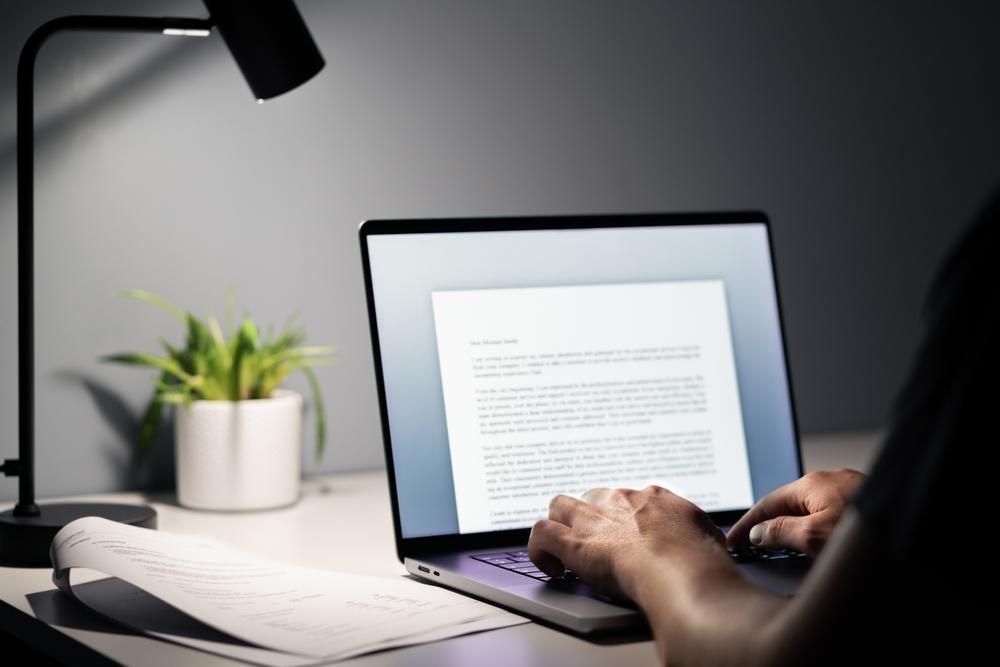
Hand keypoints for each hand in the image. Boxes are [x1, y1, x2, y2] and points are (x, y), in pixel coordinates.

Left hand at [527, 486, 730, 600]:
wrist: (679, 568)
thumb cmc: (698, 558)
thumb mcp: (707, 536)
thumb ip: (697, 533)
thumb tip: (702, 540)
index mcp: (652, 498)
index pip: (630, 500)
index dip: (627, 520)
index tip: (631, 538)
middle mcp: (619, 501)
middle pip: (593, 497)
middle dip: (592, 517)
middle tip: (600, 543)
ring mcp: (593, 519)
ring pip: (560, 505)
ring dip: (561, 524)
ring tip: (566, 548)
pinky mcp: (573, 544)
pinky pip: (541, 534)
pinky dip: (540, 550)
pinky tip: (551, 568)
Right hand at [726, 468, 866, 557]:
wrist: (921, 523)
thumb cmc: (871, 535)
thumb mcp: (814, 537)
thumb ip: (781, 532)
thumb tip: (759, 532)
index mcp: (813, 484)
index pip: (767, 503)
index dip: (747, 524)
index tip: (733, 541)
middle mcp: (832, 482)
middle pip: (790, 504)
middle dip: (771, 525)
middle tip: (754, 548)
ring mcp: (852, 492)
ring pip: (813, 510)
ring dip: (796, 529)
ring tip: (784, 551)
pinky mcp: (868, 506)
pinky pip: (831, 516)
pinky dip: (817, 530)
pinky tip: (821, 545)